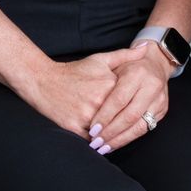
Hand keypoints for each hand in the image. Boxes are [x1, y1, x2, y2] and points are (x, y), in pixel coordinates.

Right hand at [14, 46, 149, 141]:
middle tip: (133, 129)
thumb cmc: (75, 71)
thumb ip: (125, 56)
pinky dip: (96, 142)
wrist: (43, 81)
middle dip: (127, 125)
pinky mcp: (73, 127)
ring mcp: (85, 115)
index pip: (131, 102)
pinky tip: (101, 143)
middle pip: (120, 119)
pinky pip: (90, 139)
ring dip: (112, 137)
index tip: (141, 112)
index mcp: (109, 85)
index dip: (136, 108)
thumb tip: (146, 47)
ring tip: (118, 139)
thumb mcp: (101, 60)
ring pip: (107, 132)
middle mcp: (99, 101)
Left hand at [87, 45, 174, 154]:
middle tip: (95, 141)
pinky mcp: (162, 110)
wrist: (156, 65)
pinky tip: (115, 143)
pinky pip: (145, 129)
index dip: (105, 116)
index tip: (92, 129)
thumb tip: (88, 94)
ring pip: (139, 126)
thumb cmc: (129, 66)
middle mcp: (152, 86)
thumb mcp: (115, 62)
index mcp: (138, 73)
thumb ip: (102, 74)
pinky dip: (128, 138)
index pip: (119, 100)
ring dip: (120, 139)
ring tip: (103, 147)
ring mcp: (159, 100)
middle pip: (130, 115)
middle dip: (111, 131)